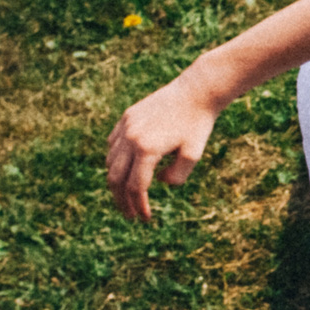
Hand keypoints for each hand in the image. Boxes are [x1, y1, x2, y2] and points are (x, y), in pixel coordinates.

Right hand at [105, 70, 219, 223]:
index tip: (145, 219)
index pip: (136, 187)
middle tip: (130, 215)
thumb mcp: (194, 155)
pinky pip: (113, 144)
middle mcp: (131, 138)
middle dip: (121, 200)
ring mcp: (126, 126)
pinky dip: (115, 160)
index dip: (139, 206)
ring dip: (116, 181)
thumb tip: (158, 182)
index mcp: (147, 149)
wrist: (197, 91)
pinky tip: (125, 169)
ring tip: (127, 195)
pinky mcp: (126, 117)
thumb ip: (176, 177)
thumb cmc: (198, 124)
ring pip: (111, 161)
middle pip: (116, 178)